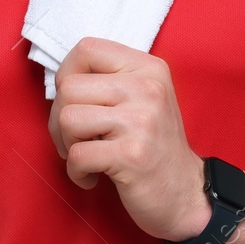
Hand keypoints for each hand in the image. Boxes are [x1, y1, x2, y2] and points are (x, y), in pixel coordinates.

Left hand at [46, 37, 212, 242]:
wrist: (185, 194)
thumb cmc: (153, 148)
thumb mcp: (141, 100)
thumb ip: (107, 82)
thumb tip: (59, 81)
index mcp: (148, 68)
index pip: (86, 49)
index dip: (66, 75)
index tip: (74, 102)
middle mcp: (147, 88)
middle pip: (69, 87)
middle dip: (59, 119)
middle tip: (77, 140)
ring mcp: (142, 120)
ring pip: (67, 119)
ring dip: (67, 146)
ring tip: (87, 157)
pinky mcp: (132, 155)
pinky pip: (77, 155)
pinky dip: (76, 172)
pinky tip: (93, 177)